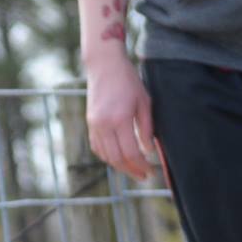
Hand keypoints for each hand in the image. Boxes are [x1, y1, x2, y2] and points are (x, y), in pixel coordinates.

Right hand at [84, 49, 158, 181]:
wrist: (104, 65)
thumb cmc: (128, 80)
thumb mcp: (144, 102)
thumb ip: (146, 128)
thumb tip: (148, 151)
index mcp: (120, 119)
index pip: (130, 152)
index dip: (141, 165)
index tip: (150, 171)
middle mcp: (104, 125)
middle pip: (116, 159)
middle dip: (131, 171)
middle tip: (143, 176)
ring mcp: (94, 125)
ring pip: (105, 156)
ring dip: (120, 166)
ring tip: (133, 169)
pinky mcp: (90, 123)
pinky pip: (97, 147)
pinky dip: (108, 156)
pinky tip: (118, 158)